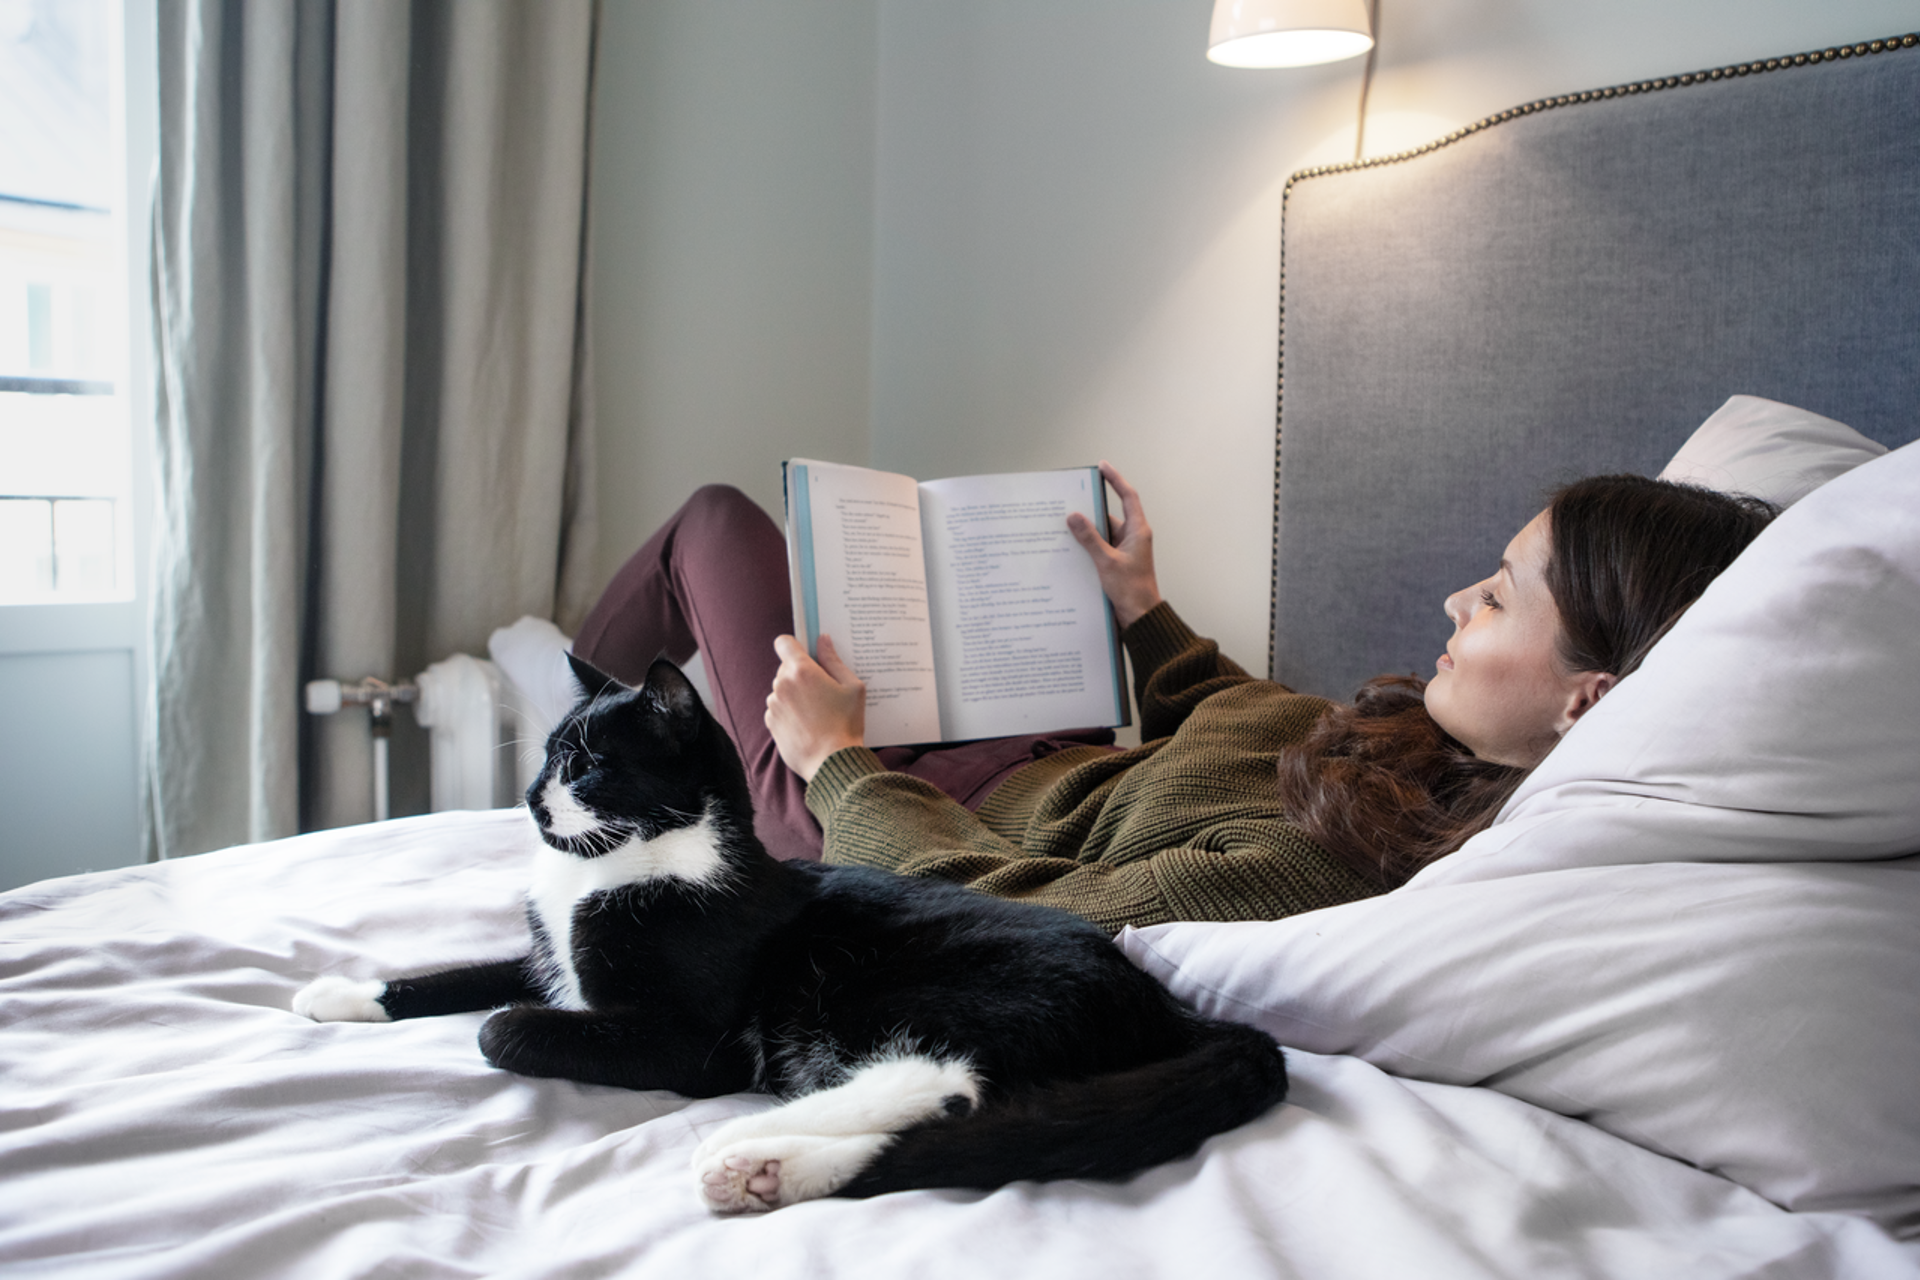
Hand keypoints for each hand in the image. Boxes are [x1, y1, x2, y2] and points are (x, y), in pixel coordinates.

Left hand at [765, 633, 866, 781]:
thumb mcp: (852, 687)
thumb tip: (823, 640)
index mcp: (802, 670)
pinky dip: (789, 712)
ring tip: (816, 712)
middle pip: (786, 668)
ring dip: (795, 694)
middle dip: (801, 674)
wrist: (831, 763)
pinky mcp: (770, 723)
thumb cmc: (845, 724)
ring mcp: (773, 705)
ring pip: (782, 689)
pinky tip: (807, 724)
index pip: (784, 642)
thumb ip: (834, 660)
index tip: (806, 654)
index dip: (795, 645)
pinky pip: (778, 708)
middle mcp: (782, 684)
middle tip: (823, 691)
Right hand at [1068, 461, 1163, 629]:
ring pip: (1103, 533)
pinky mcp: (1117, 563)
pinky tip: (1071, 549)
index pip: (1128, 496)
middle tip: (1071, 500)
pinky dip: (1088, 547)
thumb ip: (1089, 538)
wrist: (1140, 617)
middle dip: (1091, 509)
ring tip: (1065, 526)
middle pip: (1110, 514)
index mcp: (1138, 531)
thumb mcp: (1106, 561)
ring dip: (1087, 532)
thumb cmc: (1132, 590)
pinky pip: (1100, 547)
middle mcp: (1133, 537)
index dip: (1115, 479)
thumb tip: (1074, 517)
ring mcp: (1125, 550)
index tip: (1102, 467)